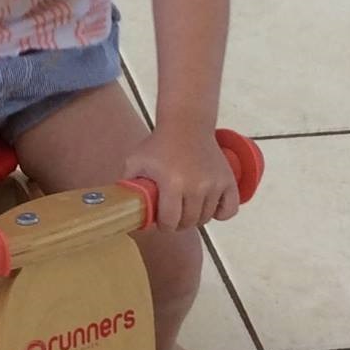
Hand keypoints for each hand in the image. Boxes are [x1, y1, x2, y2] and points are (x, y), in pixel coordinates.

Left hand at [123, 124, 238, 231]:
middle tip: (172, 214)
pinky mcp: (228, 181)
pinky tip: (210, 207)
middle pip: (188, 222)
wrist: (186, 124)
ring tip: (187, 206)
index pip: (170, 222)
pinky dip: (221, 213)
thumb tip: (120, 208)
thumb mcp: (135, 162)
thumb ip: (127, 185)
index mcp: (172, 183)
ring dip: (196, 217)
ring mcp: (215, 184)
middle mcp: (196, 186)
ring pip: (206, 218)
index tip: (160, 220)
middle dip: (178, 223)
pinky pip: (229, 210)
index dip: (163, 226)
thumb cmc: (159, 145)